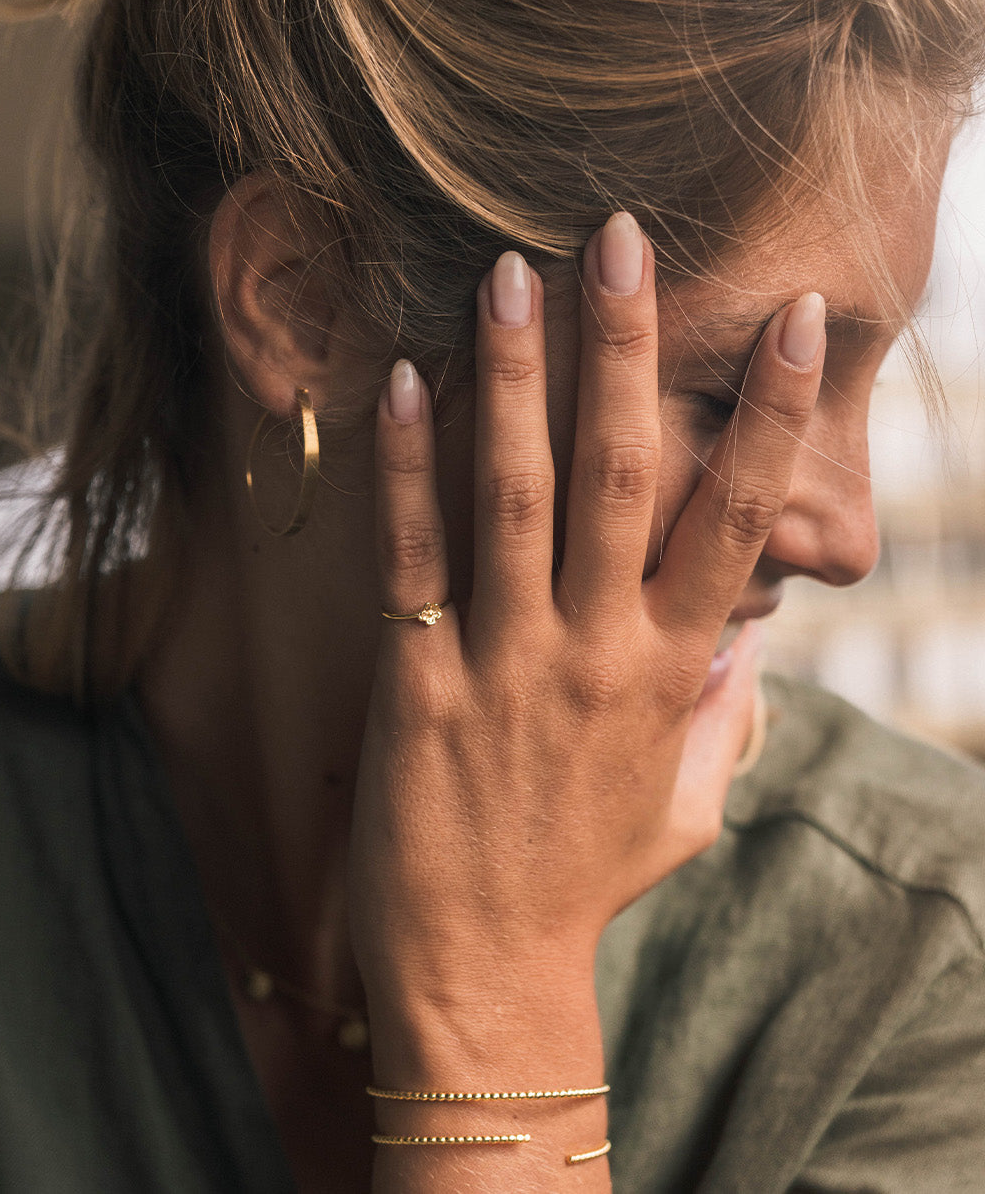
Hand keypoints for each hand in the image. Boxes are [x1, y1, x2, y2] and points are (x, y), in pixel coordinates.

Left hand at [350, 212, 824, 1075]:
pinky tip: (407, 382)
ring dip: (516, 379)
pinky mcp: (417, 683)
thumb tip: (748, 645)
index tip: (800, 323)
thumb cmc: (586, 879)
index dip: (775, 417)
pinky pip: (414, 558)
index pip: (739, 522)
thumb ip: (723, 716)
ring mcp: (505, 665)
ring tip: (511, 273)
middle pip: (627, 477)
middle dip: (628, 351)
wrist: (484, 969)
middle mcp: (597, 652)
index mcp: (673, 674)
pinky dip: (408, 468)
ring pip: (519, 497)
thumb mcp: (685, 805)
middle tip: (623, 238)